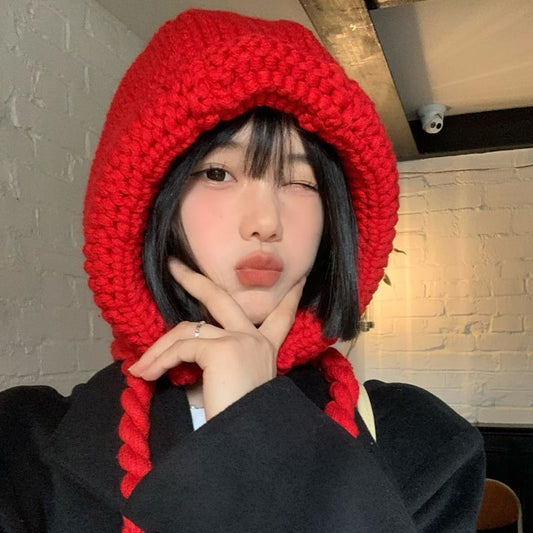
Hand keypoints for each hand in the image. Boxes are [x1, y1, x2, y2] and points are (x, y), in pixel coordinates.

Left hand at [129, 259, 304, 419]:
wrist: (247, 443)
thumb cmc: (238, 421)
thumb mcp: (230, 388)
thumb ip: (215, 369)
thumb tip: (182, 367)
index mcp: (265, 349)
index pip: (281, 318)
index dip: (289, 299)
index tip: (298, 281)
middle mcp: (256, 339)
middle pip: (221, 299)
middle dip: (194, 279)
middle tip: (174, 265)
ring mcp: (240, 340)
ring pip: (188, 329)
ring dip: (159, 348)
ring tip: (139, 367)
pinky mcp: (222, 349)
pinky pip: (181, 348)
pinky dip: (159, 361)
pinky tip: (146, 374)